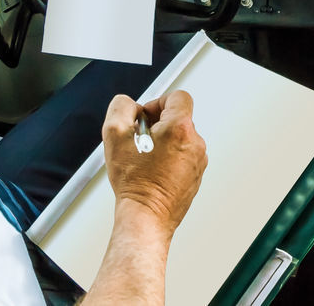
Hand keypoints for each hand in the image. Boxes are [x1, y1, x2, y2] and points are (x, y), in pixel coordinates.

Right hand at [102, 91, 206, 238]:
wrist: (146, 217)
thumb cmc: (134, 183)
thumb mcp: (114, 135)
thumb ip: (121, 108)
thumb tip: (130, 105)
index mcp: (180, 128)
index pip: (177, 97)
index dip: (157, 102)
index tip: (145, 117)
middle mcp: (195, 142)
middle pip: (178, 119)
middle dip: (158, 125)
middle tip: (139, 141)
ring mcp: (198, 160)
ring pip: (181, 139)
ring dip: (163, 143)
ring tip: (144, 160)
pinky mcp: (196, 176)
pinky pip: (183, 158)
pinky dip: (169, 160)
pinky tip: (152, 172)